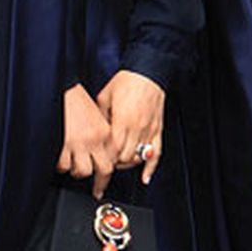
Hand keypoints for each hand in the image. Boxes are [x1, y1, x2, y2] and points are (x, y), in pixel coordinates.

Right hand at [57, 83, 116, 198]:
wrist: (60, 88)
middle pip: (104, 170)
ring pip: (83, 171)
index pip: (113, 158)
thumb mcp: (96, 115)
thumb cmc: (76, 100)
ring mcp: (78, 143)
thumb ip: (101, 134)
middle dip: (100, 183)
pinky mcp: (62, 144)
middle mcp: (95, 139)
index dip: (111, 172)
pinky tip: (60, 161)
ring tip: (73, 167)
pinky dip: (61, 166)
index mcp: (105, 131)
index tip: (107, 181)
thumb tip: (101, 153)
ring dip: (77, 172)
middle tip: (97, 190)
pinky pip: (64, 165)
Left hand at [96, 70, 164, 185]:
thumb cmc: (127, 81)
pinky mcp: (158, 130)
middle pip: (124, 157)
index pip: (113, 149)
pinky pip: (156, 154)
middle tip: (107, 162)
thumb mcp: (104, 97)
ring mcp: (148, 130)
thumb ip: (100, 116)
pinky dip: (151, 168)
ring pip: (138, 158)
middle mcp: (136, 128)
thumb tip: (93, 130)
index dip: (105, 157)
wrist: (147, 72)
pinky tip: (145, 178)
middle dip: (114, 162)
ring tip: (119, 163)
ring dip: (128, 164)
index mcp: (122, 120)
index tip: (98, 159)